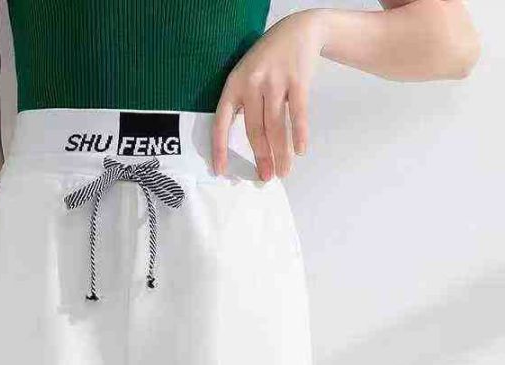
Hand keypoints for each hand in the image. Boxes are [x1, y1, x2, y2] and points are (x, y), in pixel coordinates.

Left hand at [212, 9, 325, 179]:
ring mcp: (275, 81)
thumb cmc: (267, 61)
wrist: (298, 30)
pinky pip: (298, 114)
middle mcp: (251, 84)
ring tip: (284, 172)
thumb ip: (242, 106)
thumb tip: (248, 142)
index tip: (221, 171)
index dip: (220, 149)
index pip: (221, 123)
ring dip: (281, 153)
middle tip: (266, 178)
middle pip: (254, 131)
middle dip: (261, 158)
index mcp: (233, 86)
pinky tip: (300, 151)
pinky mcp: (298, 80)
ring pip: (276, 127)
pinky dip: (299, 134)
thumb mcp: (246, 77)